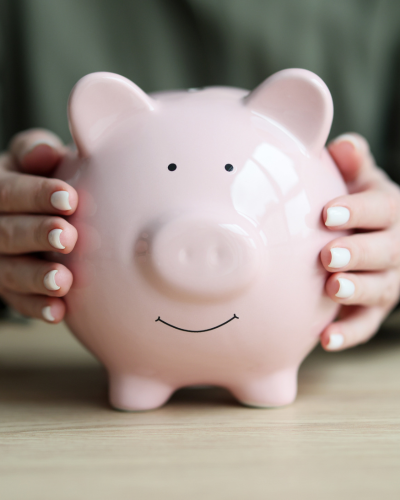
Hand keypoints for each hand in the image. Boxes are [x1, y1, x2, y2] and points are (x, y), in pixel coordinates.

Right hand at [0, 129, 77, 322]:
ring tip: (63, 281)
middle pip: (7, 233)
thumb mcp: (31, 159)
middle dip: (37, 235)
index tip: (69, 198)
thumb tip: (46, 151)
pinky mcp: (8, 287)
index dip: (37, 195)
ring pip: (9, 271)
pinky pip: (18, 300)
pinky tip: (59, 312)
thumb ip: (37, 153)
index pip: (9, 192)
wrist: (27, 209)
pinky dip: (37, 307)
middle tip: (67, 238)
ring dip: (36, 277)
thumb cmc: (37, 178)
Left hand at [320, 133, 399, 350]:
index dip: (357, 211)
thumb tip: (343, 145)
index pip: (380, 208)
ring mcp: (388, 281)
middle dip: (358, 253)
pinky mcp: (374, 309)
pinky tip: (325, 339)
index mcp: (390, 211)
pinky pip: (365, 324)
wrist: (372, 235)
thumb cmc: (356, 206)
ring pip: (380, 289)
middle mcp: (396, 247)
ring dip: (357, 290)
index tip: (328, 214)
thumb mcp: (359, 182)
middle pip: (384, 251)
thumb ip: (352, 165)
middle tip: (329, 255)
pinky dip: (348, 333)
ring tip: (333, 290)